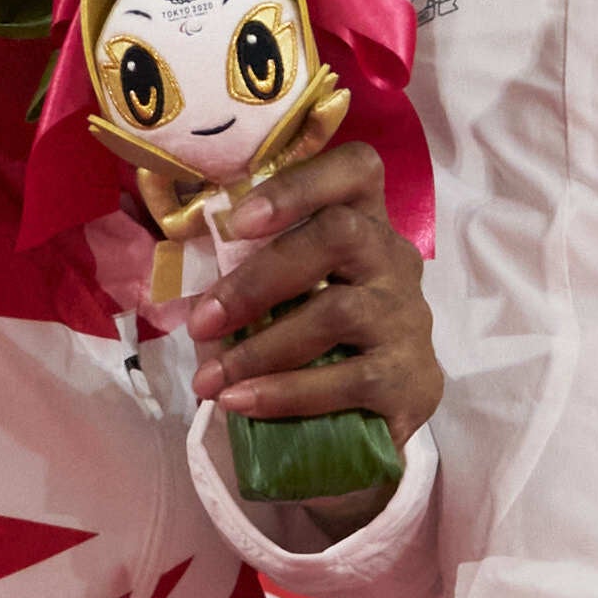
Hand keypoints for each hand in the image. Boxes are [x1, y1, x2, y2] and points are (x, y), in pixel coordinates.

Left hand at [176, 138, 439, 448]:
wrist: (369, 428)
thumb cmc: (311, 346)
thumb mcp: (283, 301)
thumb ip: (249, 277)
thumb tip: (186, 285)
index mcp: (363, 224)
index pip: (356, 170)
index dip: (298, 185)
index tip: (240, 219)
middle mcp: (394, 260)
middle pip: (339, 234)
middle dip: (258, 278)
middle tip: (201, 321)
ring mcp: (408, 318)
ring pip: (336, 311)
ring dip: (259, 348)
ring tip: (210, 380)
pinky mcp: (412, 379)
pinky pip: (348, 379)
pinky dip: (286, 393)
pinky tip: (242, 403)